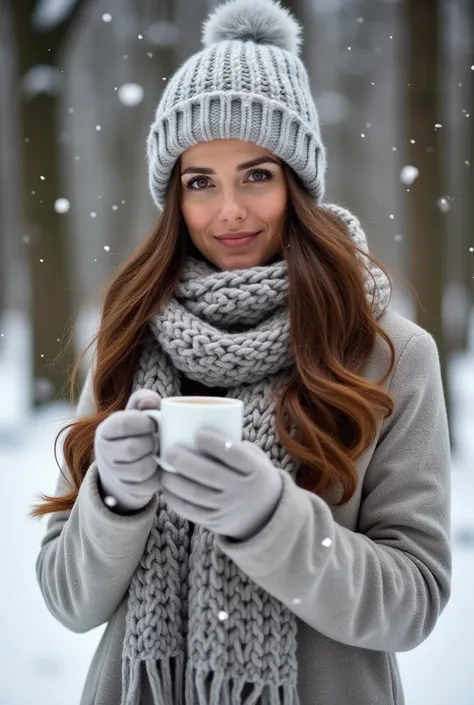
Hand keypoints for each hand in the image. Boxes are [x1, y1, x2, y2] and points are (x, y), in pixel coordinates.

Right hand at [94, 390, 161, 511]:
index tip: (153, 423)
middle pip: (132, 449)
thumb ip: (144, 399)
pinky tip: (158, 465)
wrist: (127, 461)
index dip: (144, 422)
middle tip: (157, 439)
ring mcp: (115, 474)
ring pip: (140, 470)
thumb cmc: (137, 429)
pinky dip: (158, 474)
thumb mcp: (137, 410)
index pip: (124, 423)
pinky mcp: (129, 489)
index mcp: (106, 430)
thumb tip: (151, 404)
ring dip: (155, 459)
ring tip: (157, 452)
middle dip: (151, 442)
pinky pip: (148, 485)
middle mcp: (104, 453)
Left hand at [159, 430, 282, 539]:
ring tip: (163, 470)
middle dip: (184, 461)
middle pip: (209, 474)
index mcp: (254, 469)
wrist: (266, 513)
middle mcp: (242, 489)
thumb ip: (234, 445)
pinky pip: (191, 512)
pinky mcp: (216, 522)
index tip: (197, 433)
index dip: (214, 442)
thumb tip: (200, 426)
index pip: (233, 453)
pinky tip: (166, 489)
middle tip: (169, 451)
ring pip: (196, 494)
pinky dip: (175, 500)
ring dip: (175, 481)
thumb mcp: (255, 458)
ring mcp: (228, 508)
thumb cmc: (252, 474)